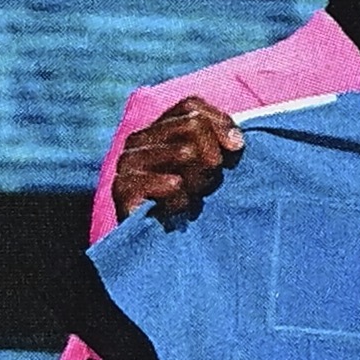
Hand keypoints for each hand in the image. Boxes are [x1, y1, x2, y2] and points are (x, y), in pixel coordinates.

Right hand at [112, 99, 243, 225]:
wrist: (159, 253)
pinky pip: (170, 183)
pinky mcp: (122, 188)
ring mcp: (127, 162)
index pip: (192, 106)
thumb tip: (236, 142)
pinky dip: (183, 200)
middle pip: (193, 126)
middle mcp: (138, 140)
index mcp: (158, 129)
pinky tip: (179, 210)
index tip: (237, 149)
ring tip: (193, 199)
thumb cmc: (191, 205)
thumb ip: (222, 144)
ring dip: (199, 182)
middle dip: (212, 159)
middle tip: (207, 185)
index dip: (220, 123)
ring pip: (185, 152)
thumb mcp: (210, 169)